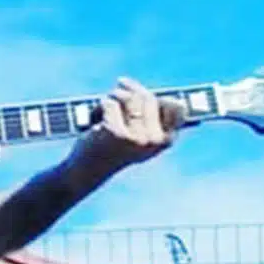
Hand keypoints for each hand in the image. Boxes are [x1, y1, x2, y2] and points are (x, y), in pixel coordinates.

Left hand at [67, 77, 184, 176]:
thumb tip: (175, 98)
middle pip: (147, 96)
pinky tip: (94, 120)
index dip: (155, 98)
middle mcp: (154, 140)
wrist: (87, 171)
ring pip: (127, 96)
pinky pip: (109, 103)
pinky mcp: (115, 132)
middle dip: (127, 92)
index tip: (140, 97)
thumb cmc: (113, 148)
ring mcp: (136, 137)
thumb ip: (154, 117)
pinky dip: (98, 107)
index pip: (176, 107)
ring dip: (111, 97)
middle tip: (114, 98)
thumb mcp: (139, 134)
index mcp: (165, 141)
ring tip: (104, 109)